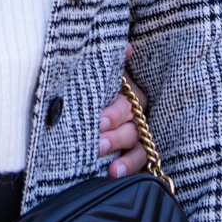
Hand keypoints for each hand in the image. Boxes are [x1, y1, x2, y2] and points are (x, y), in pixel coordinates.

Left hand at [100, 44, 147, 177]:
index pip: (126, 105)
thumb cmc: (93, 82)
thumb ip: (113, 60)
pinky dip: (128, 168)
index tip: (98, 121)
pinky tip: (114, 174)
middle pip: (131, 128)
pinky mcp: (133, 153)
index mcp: (130, 93)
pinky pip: (138, 162)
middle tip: (97, 143)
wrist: (83, 99)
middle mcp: (137, 114)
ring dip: (124, 158)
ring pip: (135, 146)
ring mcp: (137, 135)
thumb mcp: (102, 71)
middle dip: (113, 136)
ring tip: (111, 168)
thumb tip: (127, 48)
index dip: (113, 114)